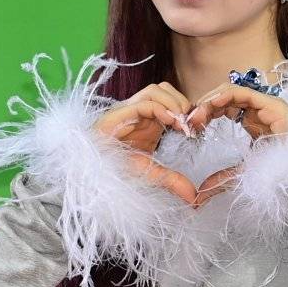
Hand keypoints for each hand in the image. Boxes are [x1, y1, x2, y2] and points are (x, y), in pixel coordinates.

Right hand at [91, 82, 197, 204]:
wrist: (91, 174)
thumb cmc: (116, 170)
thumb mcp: (152, 174)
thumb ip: (172, 181)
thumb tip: (193, 197)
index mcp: (147, 121)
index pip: (170, 99)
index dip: (186, 109)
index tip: (196, 127)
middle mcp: (139, 112)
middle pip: (164, 89)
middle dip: (181, 102)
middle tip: (189, 124)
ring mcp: (128, 111)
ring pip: (155, 90)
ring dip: (173, 103)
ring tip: (179, 124)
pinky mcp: (118, 115)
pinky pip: (144, 103)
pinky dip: (161, 109)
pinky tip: (168, 124)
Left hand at [188, 82, 287, 207]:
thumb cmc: (280, 172)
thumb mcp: (244, 174)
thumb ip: (223, 180)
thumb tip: (199, 195)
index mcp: (253, 121)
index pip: (224, 109)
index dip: (205, 114)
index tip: (190, 128)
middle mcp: (259, 110)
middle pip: (225, 98)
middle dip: (204, 106)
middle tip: (188, 121)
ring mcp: (266, 105)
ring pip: (230, 92)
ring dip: (210, 101)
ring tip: (196, 115)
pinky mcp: (271, 103)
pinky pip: (242, 92)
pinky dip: (223, 96)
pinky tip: (211, 105)